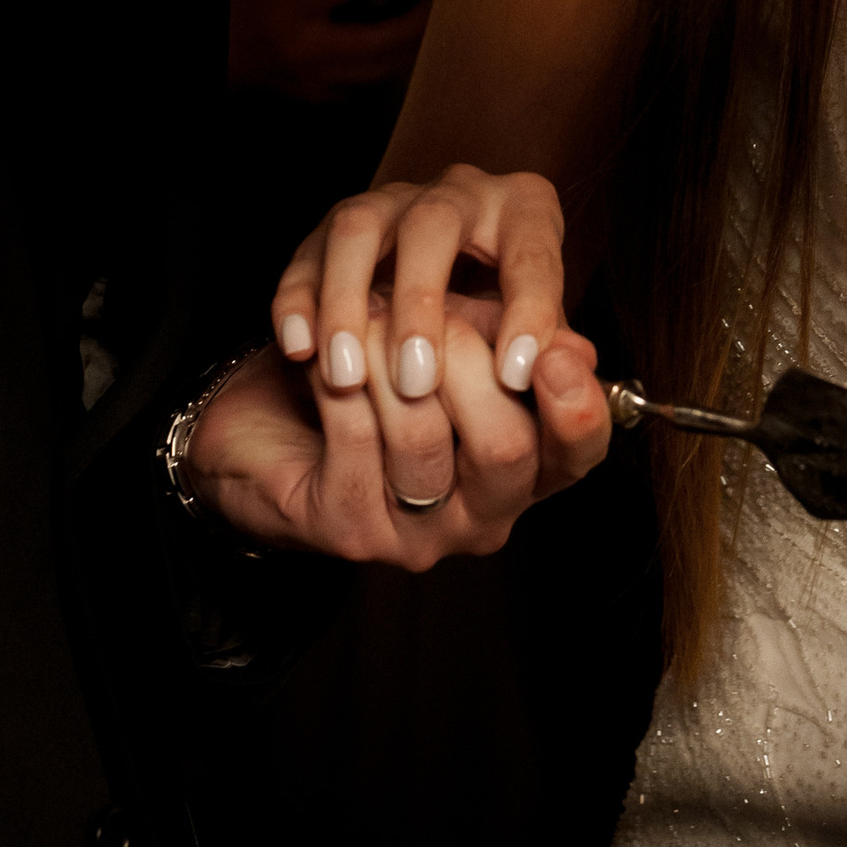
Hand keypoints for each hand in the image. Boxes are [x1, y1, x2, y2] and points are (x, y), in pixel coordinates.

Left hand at [185, 283, 599, 564]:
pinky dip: (345, 375)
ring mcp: (414, 537)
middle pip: (505, 449)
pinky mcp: (347, 530)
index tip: (550, 351)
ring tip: (367, 309)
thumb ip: (509, 345)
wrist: (268, 429)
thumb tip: (576, 347)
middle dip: (468, 361)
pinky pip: (356, 435)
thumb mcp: (453, 348)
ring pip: (421, 437)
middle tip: (432, 310)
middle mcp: (479, 521)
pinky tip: (328, 346)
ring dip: (391, 356)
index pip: (578, 457)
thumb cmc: (374, 381)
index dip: (576, 407)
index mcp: (523, 478)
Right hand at [227, 0, 428, 102]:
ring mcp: (316, 77)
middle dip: (412, 25)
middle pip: (375, 41)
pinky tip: (397, 53)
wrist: (221, 53)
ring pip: (377, 70)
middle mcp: (308, 45)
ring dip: (407, 51)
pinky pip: (364, 84)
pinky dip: (383, 68)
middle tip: (436, 7)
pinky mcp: (320, 96)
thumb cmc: (247, 3)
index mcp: (293, 5)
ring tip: (428, 31)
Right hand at [269, 165, 611, 503]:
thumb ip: (558, 361)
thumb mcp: (540, 348)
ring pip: (359, 227)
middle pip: (434, 223)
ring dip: (348, 303)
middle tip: (416, 381)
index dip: (528, 310)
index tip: (517, 374)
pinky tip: (300, 351)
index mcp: (525, 212)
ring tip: (348, 377)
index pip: (532, 252)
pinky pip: (308, 252)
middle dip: (420, 302)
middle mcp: (458, 193)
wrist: (442, 324)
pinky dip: (299, 301)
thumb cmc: (504, 337)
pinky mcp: (331, 228)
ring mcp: (390, 202)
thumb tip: (574, 368)